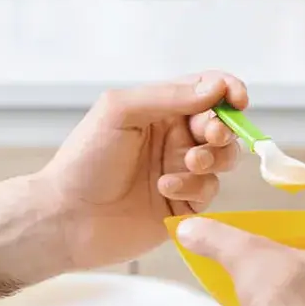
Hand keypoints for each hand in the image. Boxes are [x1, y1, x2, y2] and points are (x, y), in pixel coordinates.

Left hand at [39, 71, 248, 268]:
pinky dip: (193, 187)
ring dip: (213, 157)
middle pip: (223, 125)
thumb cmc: (84, 159)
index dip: (228, 90)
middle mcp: (174, 138)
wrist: (67, 217)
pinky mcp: (184, 205)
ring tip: (189, 162)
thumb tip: (215, 88)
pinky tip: (165, 188)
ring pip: (224, 159)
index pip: (207, 90)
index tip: (237, 99)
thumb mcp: (120, 112)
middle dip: (222, 128)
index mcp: (160, 109)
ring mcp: (181, 171)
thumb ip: (169, 96)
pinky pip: (210, 191)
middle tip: (208, 136)